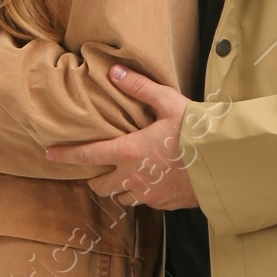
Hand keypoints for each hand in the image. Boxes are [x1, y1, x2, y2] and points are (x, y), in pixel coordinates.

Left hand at [44, 64, 200, 206]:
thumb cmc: (197, 131)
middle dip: (95, 179)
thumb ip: (139, 87)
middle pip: (100, 187)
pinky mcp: (165, 205)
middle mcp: (132, 177)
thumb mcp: (168, 102)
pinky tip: (154, 182)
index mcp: (128, 152)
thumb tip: (114, 71)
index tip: (50, 154)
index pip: (86, 155)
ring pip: (122, 199)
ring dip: (120, 189)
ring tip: (128, 176)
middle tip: (99, 169)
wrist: (226, 163)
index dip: (65, 155)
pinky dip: (145, 194)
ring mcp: (149, 195)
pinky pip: (146, 203)